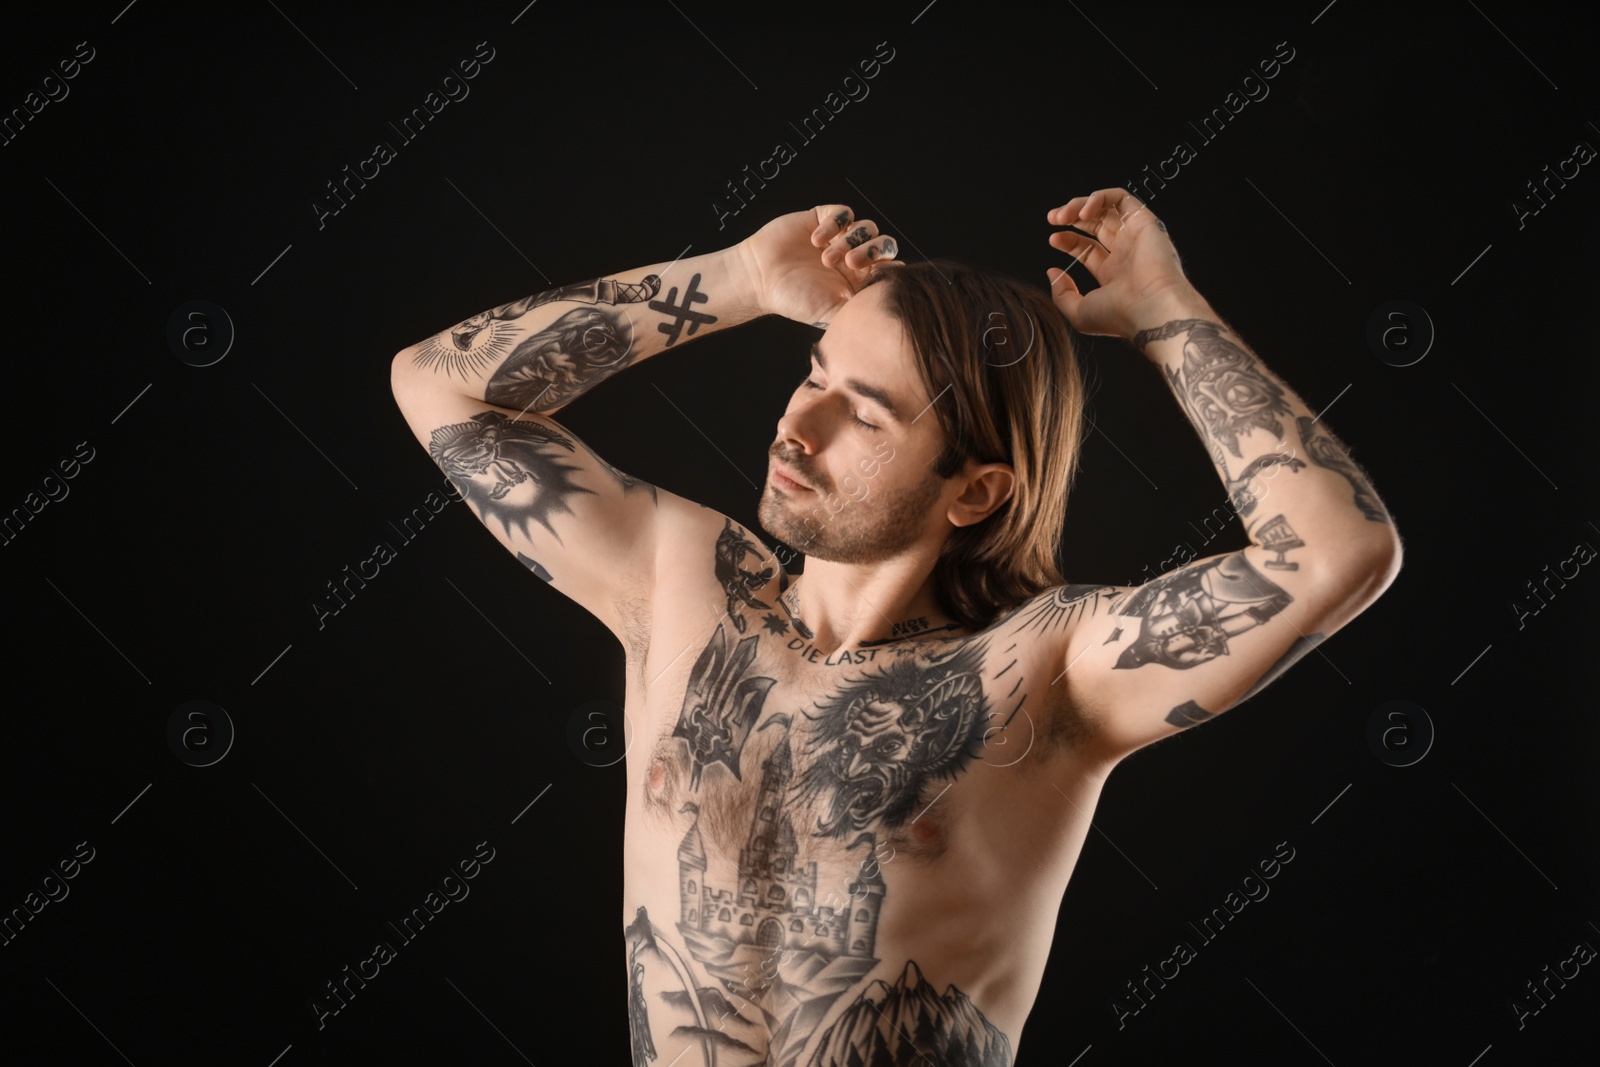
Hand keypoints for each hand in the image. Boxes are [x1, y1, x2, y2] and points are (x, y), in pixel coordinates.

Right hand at [734, 204, 899, 325]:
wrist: (760, 279)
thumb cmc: (793, 299)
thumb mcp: (830, 313)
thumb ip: (858, 310)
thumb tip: (886, 305)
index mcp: (859, 279)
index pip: (889, 266)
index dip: (887, 268)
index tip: (873, 276)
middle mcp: (852, 256)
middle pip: (884, 244)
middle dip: (872, 251)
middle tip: (850, 263)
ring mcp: (839, 236)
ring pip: (866, 227)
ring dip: (850, 241)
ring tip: (826, 257)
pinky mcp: (823, 219)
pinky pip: (844, 213)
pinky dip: (834, 224)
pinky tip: (816, 240)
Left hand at [1045, 189, 1198, 340]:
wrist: (1150, 307)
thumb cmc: (1119, 315)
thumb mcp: (1079, 313)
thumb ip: (1062, 294)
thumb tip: (1053, 272)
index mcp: (1113, 273)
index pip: (1087, 247)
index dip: (1067, 240)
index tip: (1053, 239)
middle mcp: (1126, 252)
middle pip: (1095, 224)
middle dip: (1070, 217)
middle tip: (1052, 219)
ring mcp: (1136, 236)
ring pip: (1106, 208)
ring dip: (1080, 205)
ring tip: (1062, 215)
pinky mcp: (1145, 221)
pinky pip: (1121, 198)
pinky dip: (1099, 198)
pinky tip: (1084, 212)